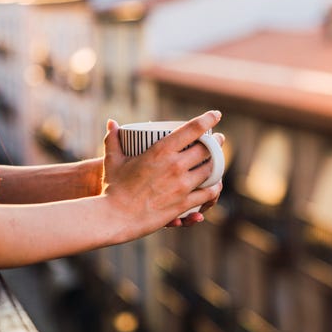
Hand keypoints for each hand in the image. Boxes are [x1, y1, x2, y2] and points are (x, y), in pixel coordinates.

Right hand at [101, 111, 224, 238]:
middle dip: (216, 142)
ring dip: (218, 164)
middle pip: (207, 148)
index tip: (216, 114)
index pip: (193, 128)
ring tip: (219, 161)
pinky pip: (208, 193)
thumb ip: (112, 139)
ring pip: (211, 170)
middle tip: (218, 139)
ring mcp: (182, 185)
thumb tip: (112, 123)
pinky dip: (215, 188)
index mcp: (161, 150)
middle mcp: (175, 165)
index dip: (208, 118)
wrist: (114, 217)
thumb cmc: (113, 188)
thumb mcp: (112, 160)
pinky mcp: (184, 203)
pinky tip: (215, 185)